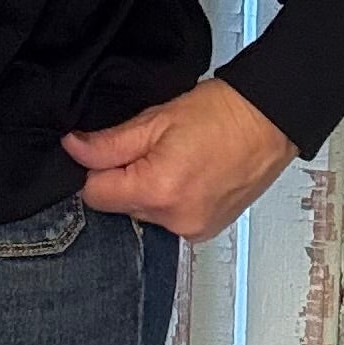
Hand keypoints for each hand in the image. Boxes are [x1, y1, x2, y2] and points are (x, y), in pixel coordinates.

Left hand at [61, 77, 298, 243]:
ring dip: (148, 191)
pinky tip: (188, 175)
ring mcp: (193, 229)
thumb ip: (108, 143)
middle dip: (125, 179)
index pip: (95, 195)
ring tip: (175, 159)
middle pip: (120, 206)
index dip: (95, 169)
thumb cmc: (222, 113)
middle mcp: (175, 220)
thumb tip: (73, 149)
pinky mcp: (206, 231)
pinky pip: (169, 220)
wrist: (270, 120)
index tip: (107, 150)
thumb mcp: (155, 119)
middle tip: (152, 148)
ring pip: (144, 214)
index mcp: (158, 191)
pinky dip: (169, 200)